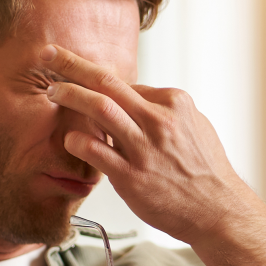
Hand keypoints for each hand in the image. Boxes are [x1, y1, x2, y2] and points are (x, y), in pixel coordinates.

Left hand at [43, 44, 265, 243]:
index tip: (81, 78)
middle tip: (47, 54)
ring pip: (99, 109)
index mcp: (174, 103)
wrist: (218, 211)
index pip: (128, 84)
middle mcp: (159, 120)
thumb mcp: (196, 127)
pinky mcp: (132, 176)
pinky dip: (78, 141)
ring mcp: (144, 148)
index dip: (101, 83)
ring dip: (70, 95)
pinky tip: (68, 138)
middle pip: (107, 81)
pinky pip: (96, 152)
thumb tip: (139, 99)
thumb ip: (165, 111)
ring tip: (51, 91)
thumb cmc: (206, 171)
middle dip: (72, 63)